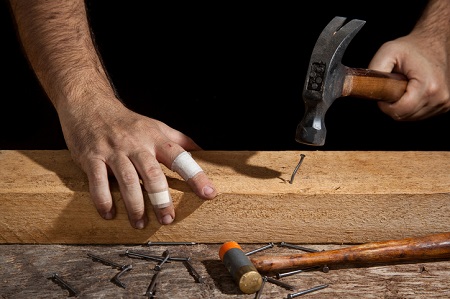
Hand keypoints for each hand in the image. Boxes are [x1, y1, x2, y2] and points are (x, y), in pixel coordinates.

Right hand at [58, 97, 216, 228]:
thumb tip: (202, 151)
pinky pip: (98, 183)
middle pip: (152, 173)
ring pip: (127, 180)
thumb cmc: (127, 122)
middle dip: (161, 198)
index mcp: (155, 138)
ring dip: (134, 205)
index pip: (180, 158)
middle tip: (167, 219)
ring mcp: (113, 151)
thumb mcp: (156, 126)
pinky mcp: (92, 158)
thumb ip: (179, 139)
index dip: (196, 176)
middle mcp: (136, 145)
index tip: (209, 194)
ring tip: (140, 223)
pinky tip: (110, 214)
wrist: (89, 105)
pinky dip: (104, 201)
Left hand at [369, 33, 449, 119]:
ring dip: (403, 105)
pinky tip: (413, 91)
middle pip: (404, 116)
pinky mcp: (445, 105)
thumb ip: (375, 70)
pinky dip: (412, 106)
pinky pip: (420, 114)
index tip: (384, 93)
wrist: (434, 42)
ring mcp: (444, 102)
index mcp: (428, 86)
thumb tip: (366, 86)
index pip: (399, 112)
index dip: (385, 105)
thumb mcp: (388, 51)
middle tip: (394, 87)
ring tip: (405, 87)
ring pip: (411, 117)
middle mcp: (439, 97)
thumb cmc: (413, 47)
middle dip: (393, 104)